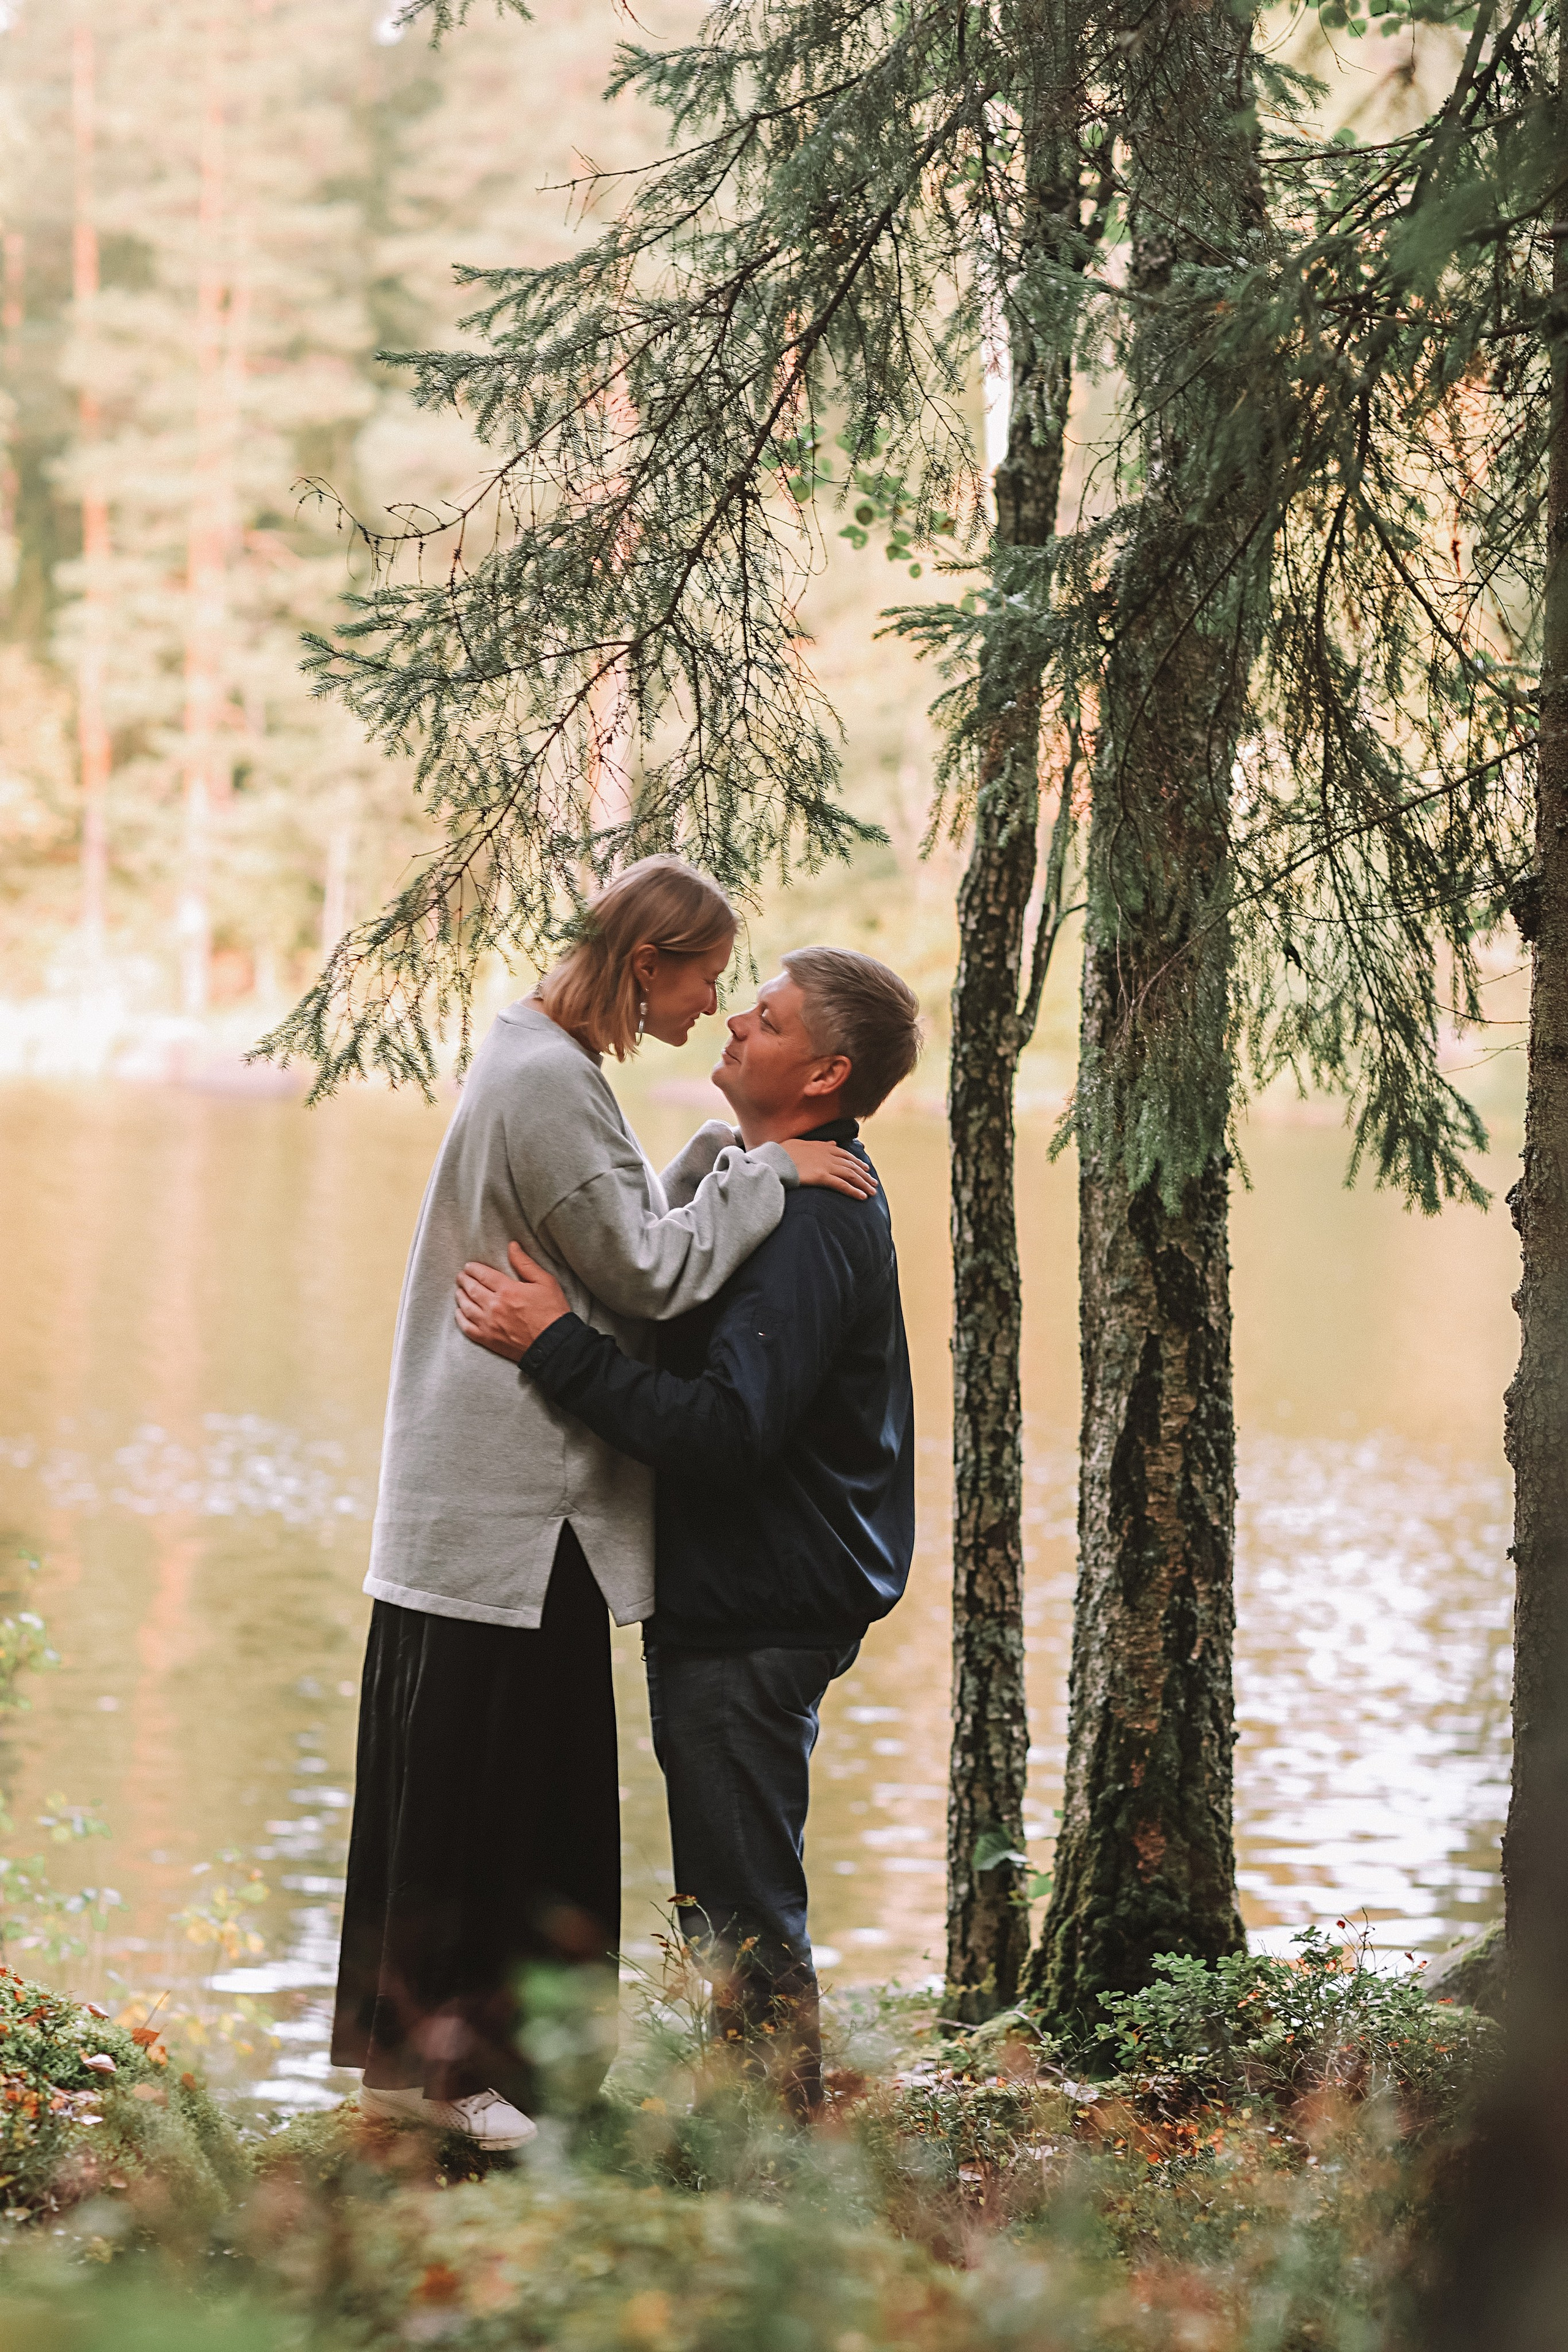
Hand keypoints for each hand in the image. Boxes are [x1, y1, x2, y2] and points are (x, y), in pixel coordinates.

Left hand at [455, 1244, 570, 1362]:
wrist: (553, 1344)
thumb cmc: (552, 1312)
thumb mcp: (545, 1282)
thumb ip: (525, 1263)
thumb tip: (512, 1246)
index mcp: (507, 1290)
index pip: (483, 1275)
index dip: (473, 1269)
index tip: (468, 1267)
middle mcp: (494, 1306)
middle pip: (472, 1289)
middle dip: (464, 1280)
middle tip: (461, 1277)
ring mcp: (489, 1324)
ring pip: (467, 1307)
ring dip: (460, 1297)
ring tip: (459, 1291)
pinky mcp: (488, 1340)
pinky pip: (467, 1328)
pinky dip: (460, 1319)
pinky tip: (459, 1313)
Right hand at [782, 1140, 877, 1198]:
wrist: (774, 1159)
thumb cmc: (782, 1153)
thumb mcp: (801, 1143)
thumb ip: (818, 1144)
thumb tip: (832, 1143)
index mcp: (822, 1146)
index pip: (845, 1155)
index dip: (857, 1162)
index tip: (865, 1168)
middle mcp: (827, 1155)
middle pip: (852, 1165)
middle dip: (865, 1174)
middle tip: (874, 1182)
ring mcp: (826, 1165)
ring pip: (851, 1175)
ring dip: (863, 1184)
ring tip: (872, 1192)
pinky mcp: (822, 1177)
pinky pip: (842, 1185)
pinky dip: (854, 1191)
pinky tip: (862, 1197)